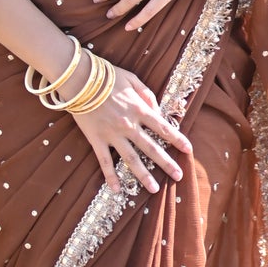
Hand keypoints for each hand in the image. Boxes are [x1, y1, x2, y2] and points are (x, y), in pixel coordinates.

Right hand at [67, 61, 192, 195]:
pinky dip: (111, 176)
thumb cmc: (106, 76)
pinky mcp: (96, 139)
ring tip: (154, 188)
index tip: (188, 150)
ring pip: (131, 159)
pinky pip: (105, 161)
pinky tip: (117, 190)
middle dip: (166, 163)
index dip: (177, 139)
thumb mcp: (132, 79)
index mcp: (139, 109)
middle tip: (178, 176)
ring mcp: (112, 134)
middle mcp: (128, 125)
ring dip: (144, 175)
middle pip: (152, 147)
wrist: (79, 79)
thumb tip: (157, 110)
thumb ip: (147, 94)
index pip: (163, 127)